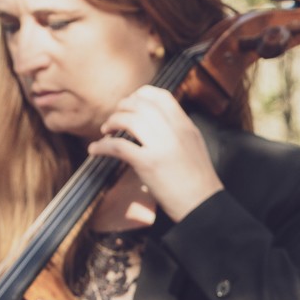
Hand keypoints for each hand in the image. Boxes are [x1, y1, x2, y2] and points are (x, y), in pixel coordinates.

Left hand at [88, 86, 222, 220]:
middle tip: (114, 117)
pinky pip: (118, 146)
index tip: (131, 103)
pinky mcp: (148, 164)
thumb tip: (156, 122)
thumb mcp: (194, 146)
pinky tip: (96, 150)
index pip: (161, 96)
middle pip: (141, 104)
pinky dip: (102, 146)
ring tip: (105, 130)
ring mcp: (161, 147)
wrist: (203, 205)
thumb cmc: (198, 181)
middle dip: (122, 107)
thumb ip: (178, 130)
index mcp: (186, 126)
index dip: (141, 94)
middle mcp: (174, 132)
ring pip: (129, 120)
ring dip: (112, 122)